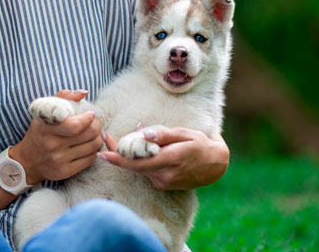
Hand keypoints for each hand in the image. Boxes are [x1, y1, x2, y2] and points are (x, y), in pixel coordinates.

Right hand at [13, 90, 102, 183]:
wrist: (27, 162)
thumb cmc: (39, 133)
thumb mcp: (43, 112)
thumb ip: (63, 97)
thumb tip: (84, 92)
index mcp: (47, 130)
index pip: (75, 125)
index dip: (88, 118)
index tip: (90, 113)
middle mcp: (53, 146)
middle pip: (88, 135)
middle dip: (97, 125)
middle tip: (95, 122)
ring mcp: (60, 161)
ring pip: (93, 147)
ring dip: (98, 137)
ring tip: (94, 133)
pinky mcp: (66, 172)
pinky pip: (90, 160)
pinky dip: (94, 150)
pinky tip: (89, 145)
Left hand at [99, 128, 228, 189]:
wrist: (216, 165)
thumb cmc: (200, 144)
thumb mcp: (184, 134)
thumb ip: (163, 134)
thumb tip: (145, 133)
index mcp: (168, 161)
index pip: (137, 163)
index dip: (118, 159)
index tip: (102, 154)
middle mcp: (163, 175)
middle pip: (133, 166)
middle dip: (118, 153)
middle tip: (107, 138)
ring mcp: (163, 182)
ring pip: (139, 167)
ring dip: (133, 155)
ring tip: (134, 136)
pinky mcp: (163, 184)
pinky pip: (147, 171)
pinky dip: (142, 160)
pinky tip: (148, 149)